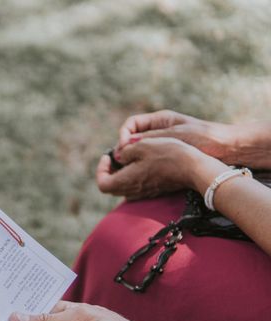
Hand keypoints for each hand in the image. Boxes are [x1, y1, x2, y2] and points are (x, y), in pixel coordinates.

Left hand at [96, 137, 227, 199]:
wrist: (194, 168)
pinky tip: (143, 162)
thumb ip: (125, 151)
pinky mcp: (154, 190)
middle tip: (117, 156)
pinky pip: (136, 186)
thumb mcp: (142, 145)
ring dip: (122, 173)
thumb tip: (119, 156)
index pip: (102, 183)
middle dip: (110, 171)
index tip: (108, 156)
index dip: (101, 169)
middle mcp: (133, 191)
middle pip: (111, 186)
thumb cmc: (168, 154)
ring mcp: (144, 193)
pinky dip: (133, 175)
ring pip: (123, 187)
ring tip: (130, 157)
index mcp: (126, 181)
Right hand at [116, 109, 237, 162]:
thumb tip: (123, 148)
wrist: (227, 148)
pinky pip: (147, 160)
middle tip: (122, 163)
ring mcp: (162, 144)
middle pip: (131, 139)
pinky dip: (140, 166)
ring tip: (129, 170)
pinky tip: (141, 173)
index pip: (130, 124)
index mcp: (159, 119)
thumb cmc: (202, 138)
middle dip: (124, 150)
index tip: (122, 149)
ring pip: (137, 151)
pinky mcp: (167, 156)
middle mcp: (158, 131)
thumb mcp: (172, 135)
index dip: (122, 135)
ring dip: (131, 159)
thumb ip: (147, 139)